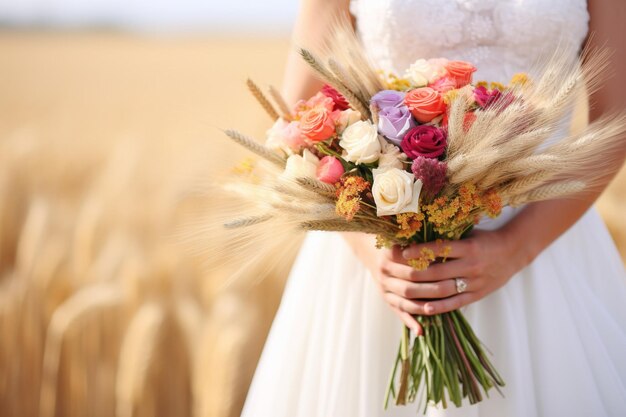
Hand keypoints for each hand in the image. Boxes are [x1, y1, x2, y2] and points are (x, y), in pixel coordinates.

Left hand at [371, 228, 529, 333]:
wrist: (514, 252)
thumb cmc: (484, 240)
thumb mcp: (469, 234)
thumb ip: (448, 236)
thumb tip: (419, 232)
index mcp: (469, 247)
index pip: (439, 250)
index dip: (419, 251)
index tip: (402, 252)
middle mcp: (472, 265)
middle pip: (438, 272)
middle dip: (416, 273)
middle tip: (397, 273)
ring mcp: (475, 282)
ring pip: (445, 290)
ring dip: (424, 292)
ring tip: (405, 291)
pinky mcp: (478, 294)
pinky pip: (456, 303)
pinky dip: (440, 307)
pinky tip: (424, 308)